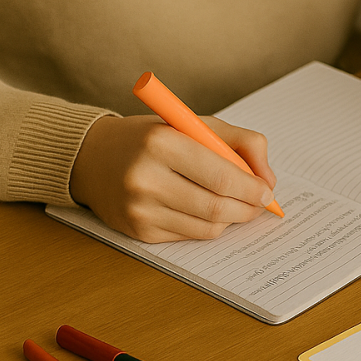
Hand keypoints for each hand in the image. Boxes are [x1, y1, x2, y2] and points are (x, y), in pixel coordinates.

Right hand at [69, 115, 277, 242]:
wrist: (92, 158)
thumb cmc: (153, 138)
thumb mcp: (196, 124)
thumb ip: (242, 143)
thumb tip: (269, 181)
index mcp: (161, 143)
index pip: (223, 177)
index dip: (253, 189)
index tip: (266, 192)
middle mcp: (146, 178)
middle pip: (218, 207)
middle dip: (248, 208)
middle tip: (258, 203)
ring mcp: (139, 208)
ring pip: (208, 227)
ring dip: (230, 219)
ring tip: (232, 203)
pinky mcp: (138, 231)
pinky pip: (191, 236)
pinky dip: (207, 225)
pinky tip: (203, 209)